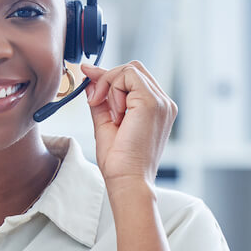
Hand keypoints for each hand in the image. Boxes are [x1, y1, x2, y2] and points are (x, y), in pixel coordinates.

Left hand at [81, 61, 176, 185]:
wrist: (128, 181)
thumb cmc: (120, 162)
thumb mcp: (106, 124)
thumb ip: (101, 100)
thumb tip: (90, 80)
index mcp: (156, 108)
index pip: (135, 78)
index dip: (110, 75)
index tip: (87, 74)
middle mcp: (163, 103)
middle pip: (134, 69)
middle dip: (108, 79)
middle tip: (95, 100)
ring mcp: (161, 101)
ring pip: (130, 70)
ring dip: (110, 86)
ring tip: (111, 115)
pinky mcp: (152, 102)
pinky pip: (128, 76)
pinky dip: (114, 89)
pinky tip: (115, 112)